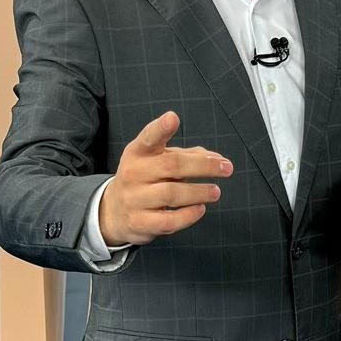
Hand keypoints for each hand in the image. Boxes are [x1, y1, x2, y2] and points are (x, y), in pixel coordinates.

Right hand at [99, 111, 233, 246]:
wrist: (114, 211)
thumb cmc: (144, 179)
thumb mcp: (158, 160)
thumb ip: (188, 156)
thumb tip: (216, 158)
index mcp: (138, 152)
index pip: (149, 137)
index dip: (161, 128)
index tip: (173, 118)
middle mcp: (133, 173)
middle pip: (171, 165)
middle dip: (203, 166)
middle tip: (226, 168)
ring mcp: (134, 199)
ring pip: (172, 193)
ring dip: (199, 192)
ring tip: (215, 191)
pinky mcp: (139, 222)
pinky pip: (168, 221)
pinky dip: (188, 215)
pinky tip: (200, 209)